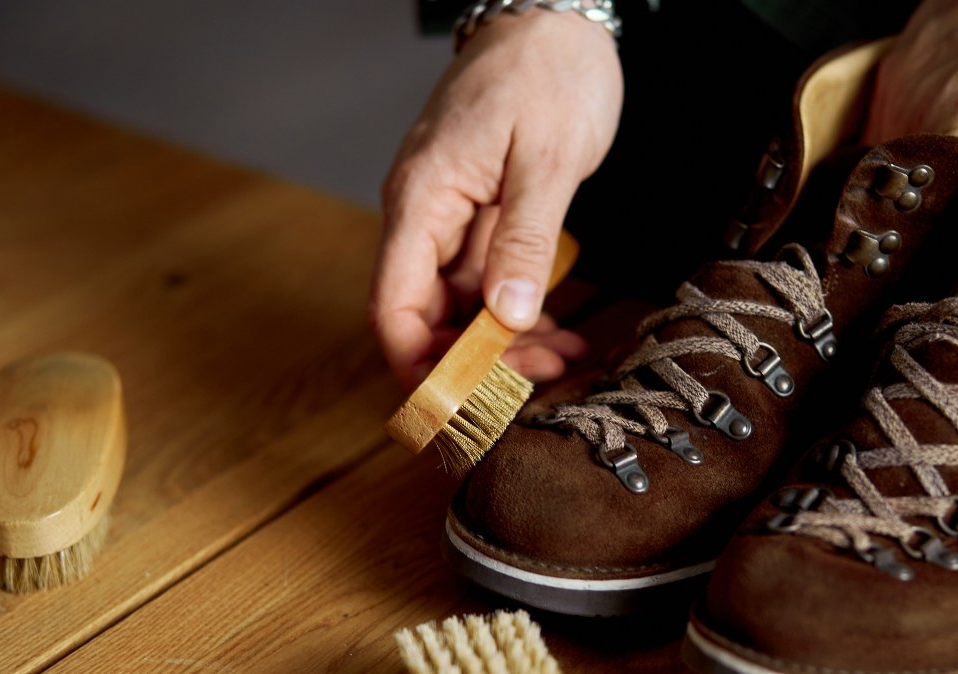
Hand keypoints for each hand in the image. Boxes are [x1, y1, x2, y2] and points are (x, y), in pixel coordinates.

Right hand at [372, 10, 621, 388]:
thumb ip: (523, 238)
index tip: (458, 405)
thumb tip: (506, 314)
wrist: (555, 20)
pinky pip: (490, 283)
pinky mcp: (483, 218)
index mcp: (423, 199)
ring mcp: (454, 219)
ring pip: (463, 308)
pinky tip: (559, 332)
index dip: (417, 364)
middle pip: (429, 317)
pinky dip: (520, 312)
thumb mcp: (548, 157)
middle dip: (477, 362)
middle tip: (538, 382)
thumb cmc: (546, 70)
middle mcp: (427, 216)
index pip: (395, 304)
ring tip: (563, 360)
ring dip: (506, 344)